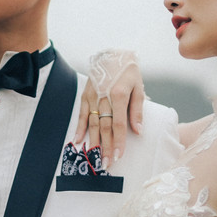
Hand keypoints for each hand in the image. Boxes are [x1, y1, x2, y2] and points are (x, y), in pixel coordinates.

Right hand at [75, 51, 143, 166]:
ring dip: (93, 141)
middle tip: (106, 163)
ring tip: (94, 157)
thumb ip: (137, 110)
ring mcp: (93, 95)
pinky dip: (80, 128)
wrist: (112, 53)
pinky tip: (78, 141)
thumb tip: (138, 131)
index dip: (119, 141)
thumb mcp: (139, 87)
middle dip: (105, 146)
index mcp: (119, 94)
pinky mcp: (85, 94)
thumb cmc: (128, 72)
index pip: (119, 124)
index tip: (119, 155)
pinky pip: (82, 114)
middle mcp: (104, 96)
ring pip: (92, 123)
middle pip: (104, 126)